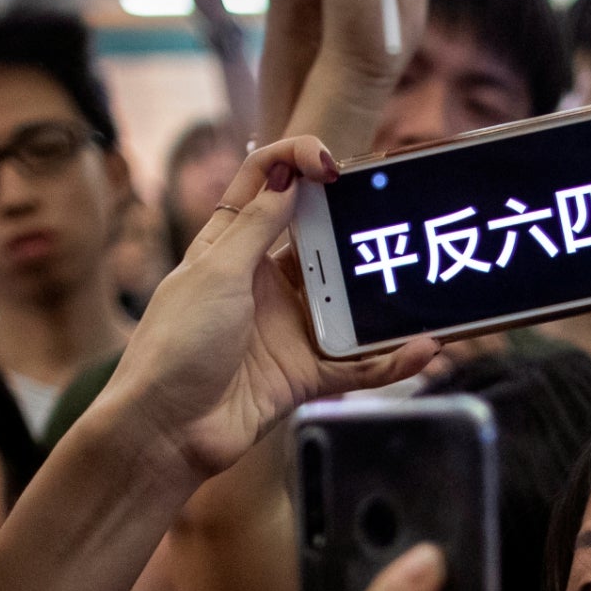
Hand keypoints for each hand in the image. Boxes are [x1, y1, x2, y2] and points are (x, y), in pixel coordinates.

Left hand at [105, 137, 435, 479]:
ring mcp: (287, 328)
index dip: (296, 161)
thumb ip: (255, 224)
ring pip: (348, 302)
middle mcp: (263, 283)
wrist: (164, 430)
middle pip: (320, 240)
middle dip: (356, 225)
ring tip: (425, 282)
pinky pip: (358, 364)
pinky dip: (391, 359)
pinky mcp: (304, 374)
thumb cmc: (174, 346)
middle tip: (395, 213)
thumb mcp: (214, 273)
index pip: (266, 184)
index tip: (330, 166)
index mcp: (230, 248)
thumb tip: (288, 177)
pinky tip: (422, 349)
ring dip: (386, 297)